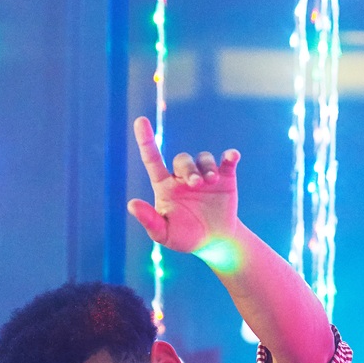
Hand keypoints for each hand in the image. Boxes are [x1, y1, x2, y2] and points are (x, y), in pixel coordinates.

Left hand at [126, 115, 242, 256]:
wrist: (214, 242)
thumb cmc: (185, 237)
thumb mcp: (164, 234)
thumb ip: (149, 221)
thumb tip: (131, 205)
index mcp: (165, 186)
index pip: (152, 159)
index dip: (146, 140)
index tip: (140, 121)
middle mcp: (183, 176)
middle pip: (182, 160)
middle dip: (188, 169)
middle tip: (196, 184)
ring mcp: (205, 175)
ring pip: (203, 158)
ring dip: (206, 167)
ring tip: (210, 182)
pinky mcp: (225, 178)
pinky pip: (227, 161)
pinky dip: (230, 156)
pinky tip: (232, 156)